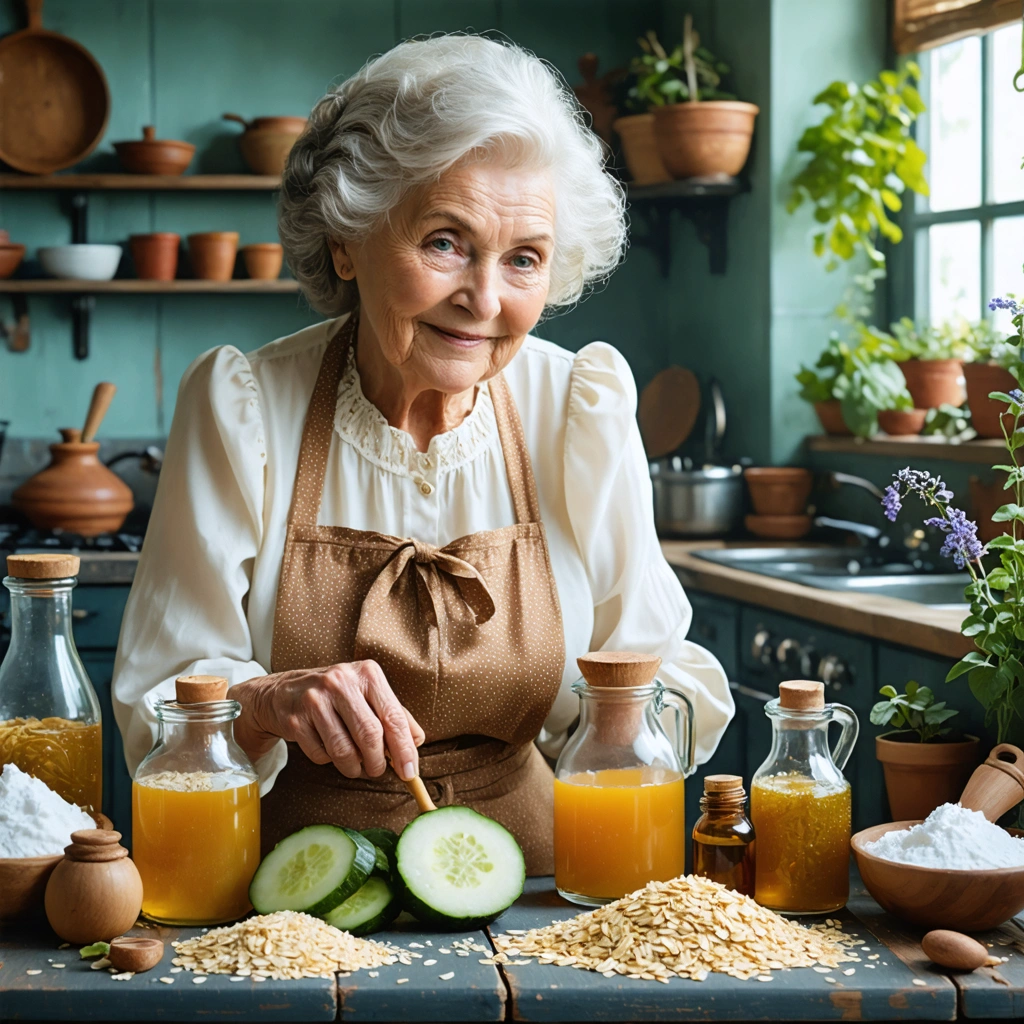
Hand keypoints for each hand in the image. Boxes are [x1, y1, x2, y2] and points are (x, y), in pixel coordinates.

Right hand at [228, 661, 424, 779]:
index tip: (409, 772)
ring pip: (343, 749)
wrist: (282, 692)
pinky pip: (320, 754)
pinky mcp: (295, 719)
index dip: (404, 749)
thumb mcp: (367, 695)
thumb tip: (417, 740)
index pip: (393, 716)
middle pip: (370, 735)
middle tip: (377, 771)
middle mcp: (341, 681)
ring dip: (353, 767)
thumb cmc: (334, 696)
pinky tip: (328, 750)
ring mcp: (315, 699)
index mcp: (367, 673)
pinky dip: (328, 761)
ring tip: (355, 766)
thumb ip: (395, 714)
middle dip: (377, 762)